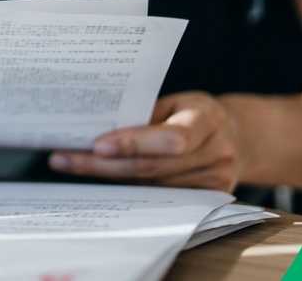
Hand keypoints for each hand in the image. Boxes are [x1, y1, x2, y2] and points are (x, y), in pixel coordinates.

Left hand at [48, 91, 244, 191]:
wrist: (237, 136)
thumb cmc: (193, 113)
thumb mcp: (175, 102)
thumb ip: (144, 114)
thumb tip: (95, 124)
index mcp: (207, 119)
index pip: (171, 137)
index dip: (133, 143)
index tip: (97, 145)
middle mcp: (217, 153)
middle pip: (153, 168)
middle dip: (104, 166)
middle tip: (64, 160)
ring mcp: (216, 181)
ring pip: (151, 186)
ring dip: (108, 179)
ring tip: (72, 168)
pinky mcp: (208, 200)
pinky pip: (160, 198)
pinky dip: (128, 190)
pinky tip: (100, 183)